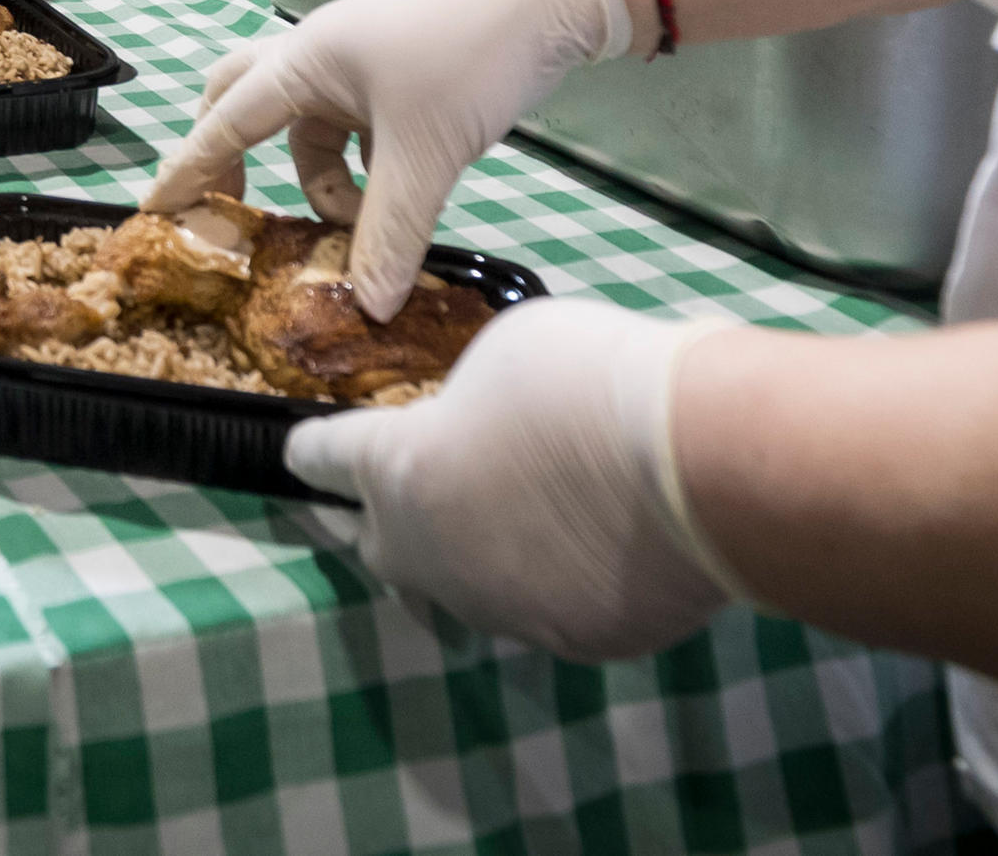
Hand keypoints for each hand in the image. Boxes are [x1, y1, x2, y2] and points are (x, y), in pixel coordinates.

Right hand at [148, 0, 630, 316]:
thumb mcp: (426, 153)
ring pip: (309, 128)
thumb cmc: (470, 52)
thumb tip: (367, 305)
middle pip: (243, 103)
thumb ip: (391, 232)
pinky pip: (353, 130)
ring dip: (318, 179)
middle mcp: (319, 58)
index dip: (189, 170)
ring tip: (353, 226)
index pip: (225, 123)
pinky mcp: (398, 77)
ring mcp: (360, 66)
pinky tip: (392, 198)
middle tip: (239, 211)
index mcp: (304, 62)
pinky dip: (359, 169)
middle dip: (232, 157)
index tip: (154, 209)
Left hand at [285, 297, 738, 658]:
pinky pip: (546, 609)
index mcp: (397, 473)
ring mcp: (501, 610)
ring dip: (475, 555)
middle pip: (380, 545)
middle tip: (416, 490)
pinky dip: (555, 581)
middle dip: (386, 519)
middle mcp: (431, 556)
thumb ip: (465, 406)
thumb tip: (475, 433)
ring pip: (464, 588)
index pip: (324, 460)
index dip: (313, 450)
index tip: (301, 453)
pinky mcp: (572, 641)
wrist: (696, 462)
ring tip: (515, 519)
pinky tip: (591, 549)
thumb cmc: (586, 383)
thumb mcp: (503, 355)